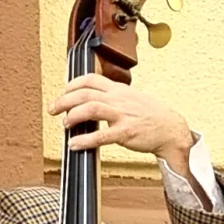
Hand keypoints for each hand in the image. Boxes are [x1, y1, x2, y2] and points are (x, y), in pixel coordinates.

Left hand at [47, 76, 193, 161]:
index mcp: (119, 90)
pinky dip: (85, 140)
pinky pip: (102, 136)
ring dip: (73, 115)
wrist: (171, 129)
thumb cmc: (151, 115)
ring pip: (91, 108)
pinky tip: (74, 144)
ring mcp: (122, 115)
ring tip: (64, 124)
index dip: (72, 84)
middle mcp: (118, 99)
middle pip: (85, 93)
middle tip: (52, 109)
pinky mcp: (126, 132)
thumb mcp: (131, 98)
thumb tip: (92, 99)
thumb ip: (113, 97)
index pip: (91, 79)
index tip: (63, 92)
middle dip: (64, 100)